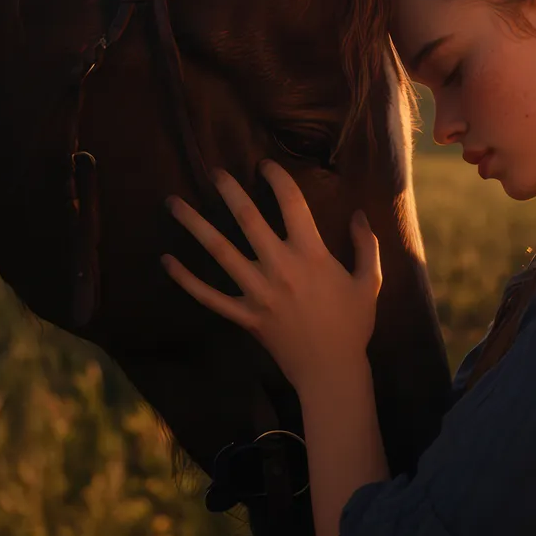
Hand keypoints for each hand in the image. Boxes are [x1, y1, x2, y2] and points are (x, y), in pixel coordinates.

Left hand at [160, 159, 382, 394]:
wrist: (331, 371)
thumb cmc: (353, 325)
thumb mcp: (369, 281)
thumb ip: (366, 245)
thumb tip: (358, 214)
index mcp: (311, 254)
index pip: (292, 204)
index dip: (277, 179)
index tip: (264, 165)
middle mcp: (280, 267)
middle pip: (247, 219)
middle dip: (229, 191)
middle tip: (214, 172)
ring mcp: (257, 292)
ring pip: (219, 251)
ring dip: (194, 225)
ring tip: (173, 203)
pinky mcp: (244, 315)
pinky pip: (208, 296)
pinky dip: (186, 279)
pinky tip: (166, 261)